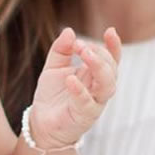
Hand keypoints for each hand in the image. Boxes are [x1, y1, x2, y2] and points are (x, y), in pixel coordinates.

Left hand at [28, 27, 120, 147]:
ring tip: (85, 54)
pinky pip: (87, 103)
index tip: (110, 31)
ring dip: (99, 68)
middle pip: (111, 69)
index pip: (111, 58)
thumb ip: (61, 49)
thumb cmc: (52, 95)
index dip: (113, 46)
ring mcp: (94, 103)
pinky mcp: (84, 116)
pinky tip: (70, 79)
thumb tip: (70, 31)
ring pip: (107, 86)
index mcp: (95, 74)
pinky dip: (80, 90)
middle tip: (81, 46)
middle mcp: (98, 88)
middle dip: (99, 54)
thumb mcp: (53, 66)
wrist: (41, 122)